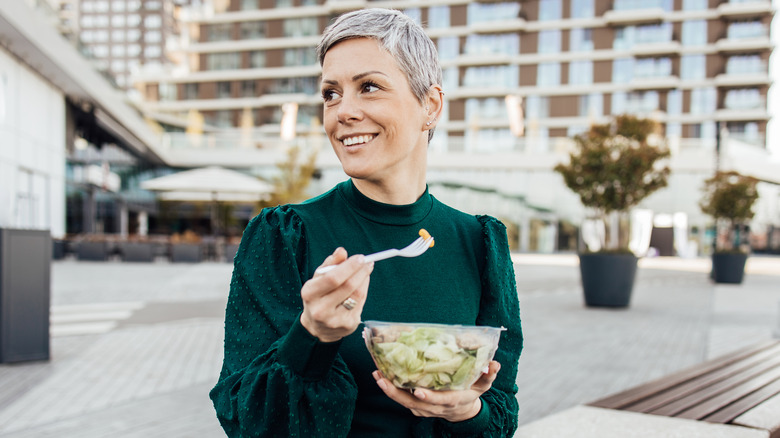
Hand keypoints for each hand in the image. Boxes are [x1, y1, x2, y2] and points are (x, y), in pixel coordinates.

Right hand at [300, 247, 373, 341]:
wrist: (318, 327)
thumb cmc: (318, 297)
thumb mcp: (318, 280)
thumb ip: (329, 264)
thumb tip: (341, 251)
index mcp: (309, 294)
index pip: (332, 278)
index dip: (349, 267)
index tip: (360, 257)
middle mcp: (320, 310)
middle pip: (347, 286)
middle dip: (361, 271)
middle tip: (368, 262)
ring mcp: (335, 320)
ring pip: (357, 295)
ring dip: (364, 279)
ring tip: (366, 270)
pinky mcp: (347, 326)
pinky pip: (361, 303)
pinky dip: (364, 290)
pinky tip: (362, 284)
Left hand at [373, 361, 500, 422]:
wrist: (462, 412)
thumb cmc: (471, 393)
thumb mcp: (482, 385)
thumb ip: (487, 375)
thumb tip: (493, 364)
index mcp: (450, 401)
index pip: (439, 402)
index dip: (428, 398)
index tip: (417, 391)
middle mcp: (433, 407)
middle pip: (412, 403)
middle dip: (395, 393)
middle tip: (382, 379)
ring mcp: (422, 408)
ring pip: (402, 401)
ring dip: (388, 389)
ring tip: (376, 374)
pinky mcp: (415, 405)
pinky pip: (400, 397)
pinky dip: (390, 388)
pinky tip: (380, 375)